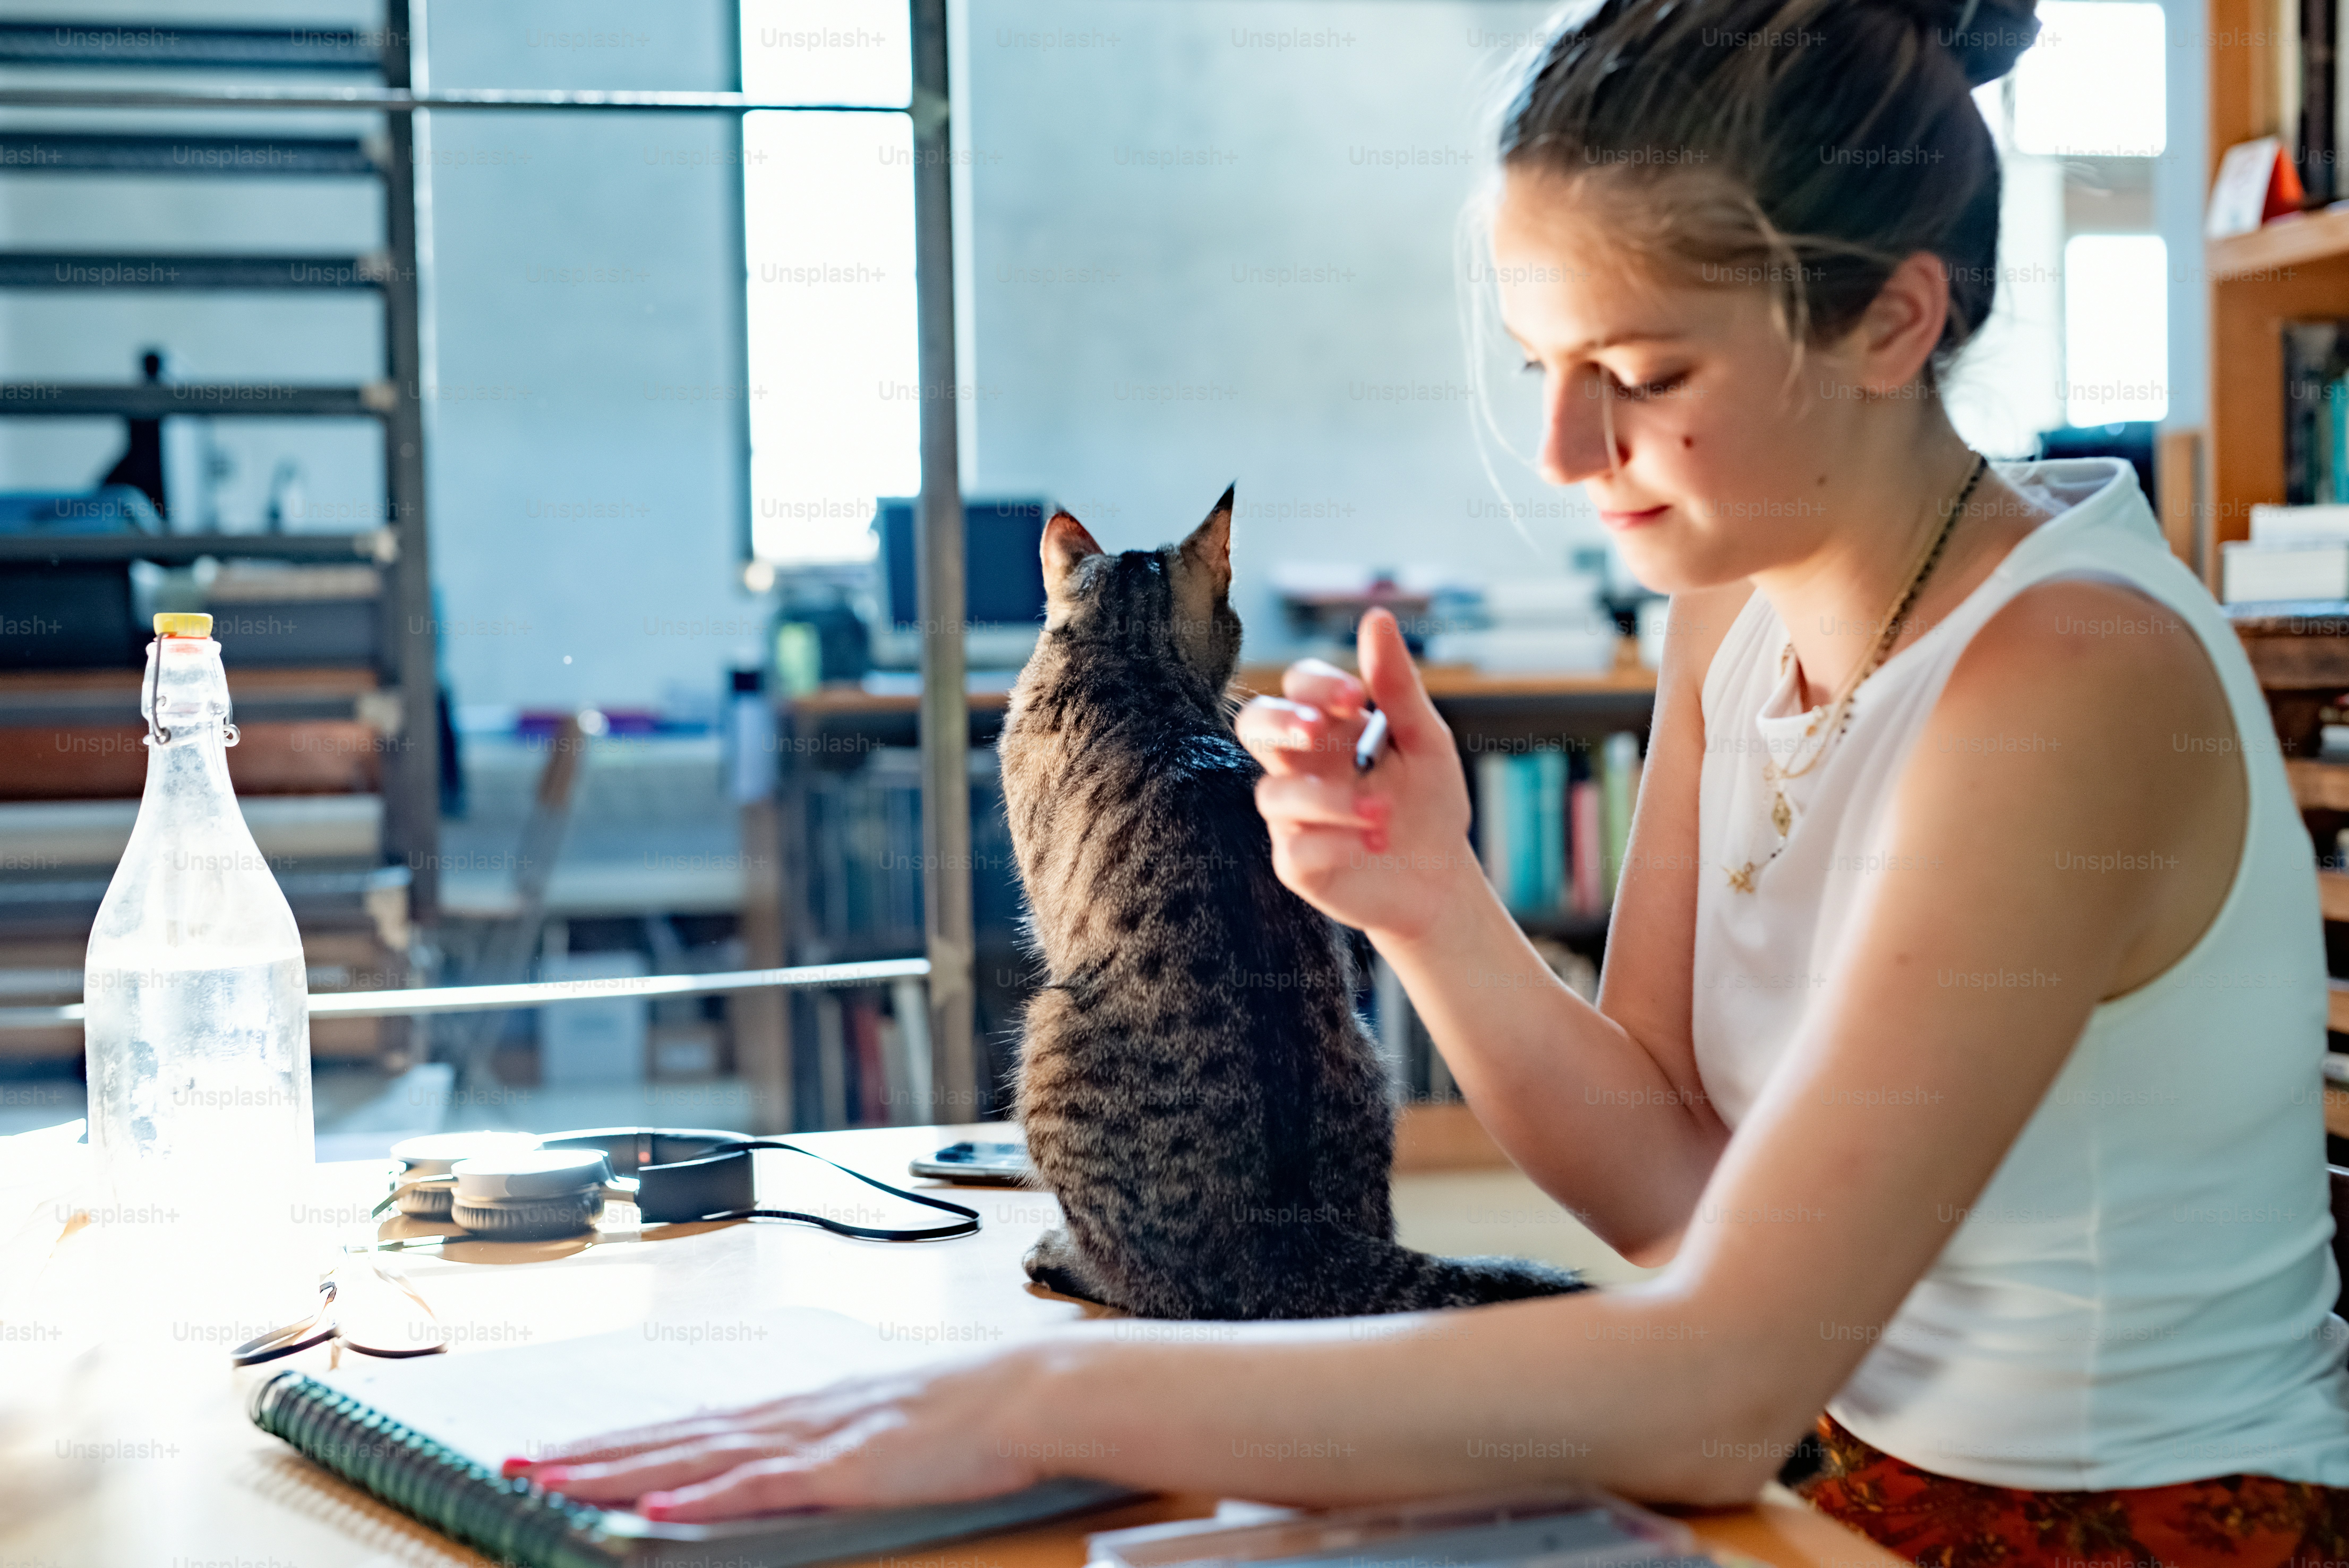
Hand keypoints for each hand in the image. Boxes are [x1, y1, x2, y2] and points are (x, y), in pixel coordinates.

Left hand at [503, 1349, 1044, 1522]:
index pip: (686, 1426)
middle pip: (672, 1438)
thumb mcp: (875, 1423)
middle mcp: (791, 1416)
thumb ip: (819, 1441)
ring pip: (695, 1457)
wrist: (1027, 1393)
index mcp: (798, 1409)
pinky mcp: (844, 1467)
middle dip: (589, 1454)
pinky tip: (655, 1505)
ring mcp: (814, 1439)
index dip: (617, 1442)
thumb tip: (768, 1459)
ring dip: (620, 1470)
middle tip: (515, 1464)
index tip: (555, 1451)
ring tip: (553, 1480)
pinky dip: (704, 1495)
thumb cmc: (963, 1414)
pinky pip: (760, 1487)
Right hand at [1233, 608, 1476, 943]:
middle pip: (1253, 726)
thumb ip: (1397, 687)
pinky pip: (1294, 848)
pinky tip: (1372, 844)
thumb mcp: (1425, 742)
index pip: (1297, 688)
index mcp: (1330, 731)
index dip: (1315, 686)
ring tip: (1385, 816)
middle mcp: (1301, 768)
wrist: (1441, 880)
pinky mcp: (1296, 864)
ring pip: (1274, 793)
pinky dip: (1335, 842)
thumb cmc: (1429, 804)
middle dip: (1278, 722)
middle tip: (1315, 730)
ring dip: (1329, 799)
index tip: (1357, 697)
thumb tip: (1376, 618)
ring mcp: (1293, 816)